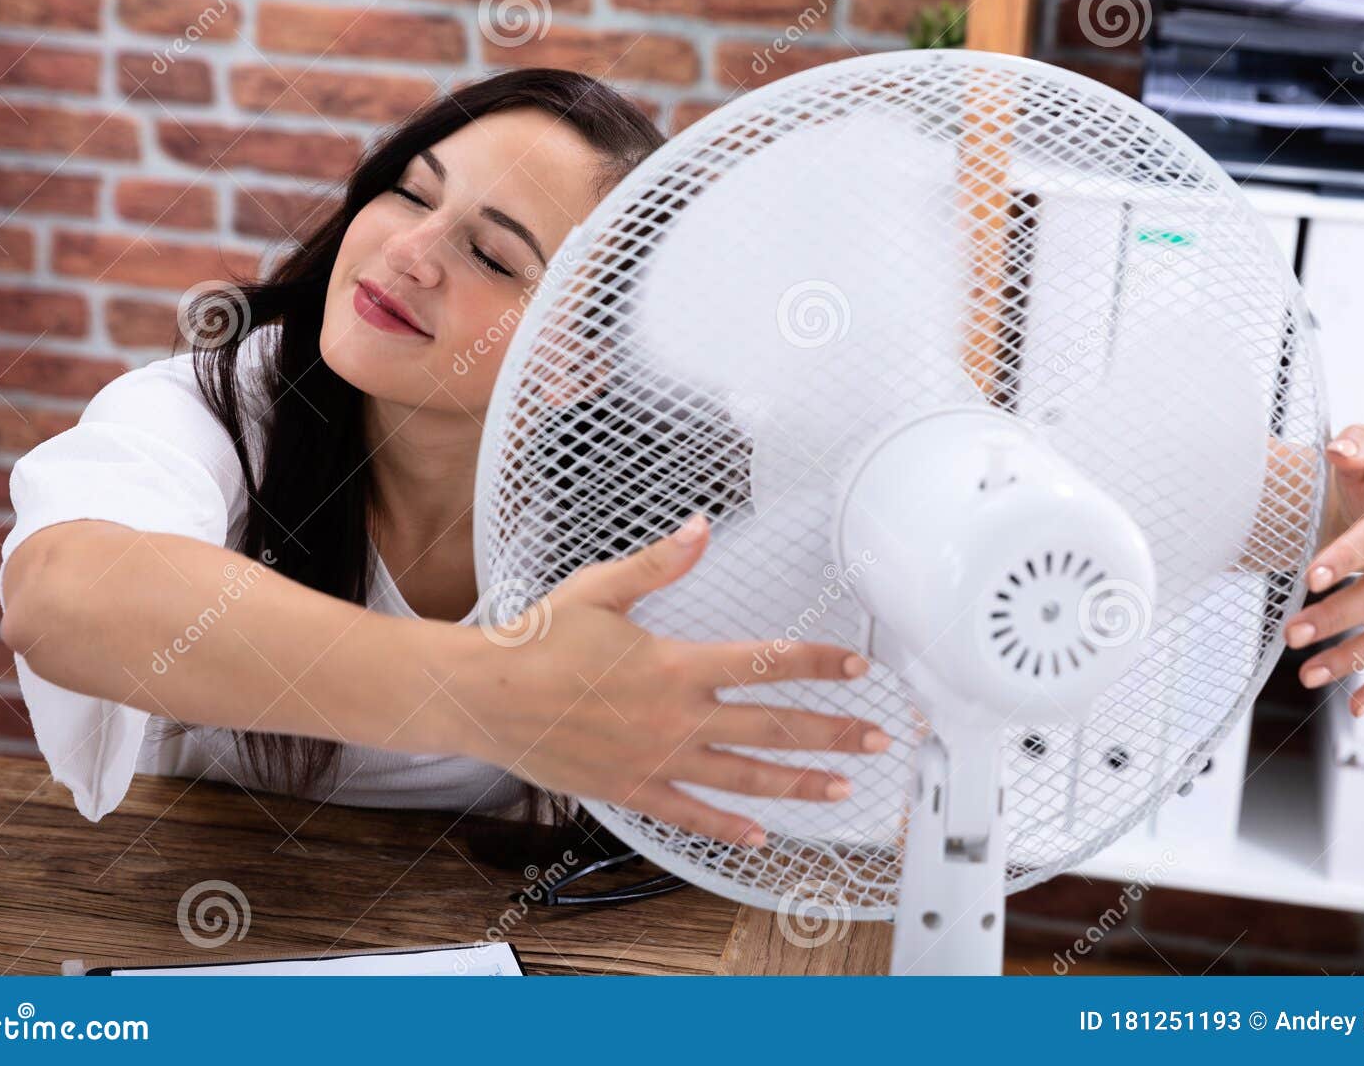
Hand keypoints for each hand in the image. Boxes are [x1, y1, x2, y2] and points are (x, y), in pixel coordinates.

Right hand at [451, 514, 888, 845]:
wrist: (484, 697)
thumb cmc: (537, 641)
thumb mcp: (600, 589)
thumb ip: (660, 563)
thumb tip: (702, 527)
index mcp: (674, 664)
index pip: (765, 662)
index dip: (818, 664)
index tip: (858, 668)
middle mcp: (675, 717)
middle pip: (771, 728)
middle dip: (832, 733)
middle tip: (879, 739)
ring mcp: (655, 759)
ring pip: (743, 778)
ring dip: (798, 785)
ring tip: (842, 790)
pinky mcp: (631, 789)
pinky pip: (690, 813)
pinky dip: (726, 826)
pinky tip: (758, 836)